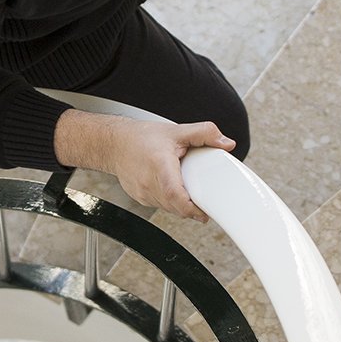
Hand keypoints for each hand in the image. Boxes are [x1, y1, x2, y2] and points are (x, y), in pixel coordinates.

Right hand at [53, 111, 235, 221]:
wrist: (114, 143)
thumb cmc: (141, 138)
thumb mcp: (176, 131)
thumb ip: (204, 133)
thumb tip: (226, 143)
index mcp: (159, 164)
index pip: (175, 195)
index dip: (191, 207)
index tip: (204, 210)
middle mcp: (148, 182)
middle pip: (175, 206)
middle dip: (191, 207)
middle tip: (204, 201)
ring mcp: (142, 193)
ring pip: (168, 209)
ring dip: (181, 205)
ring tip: (188, 190)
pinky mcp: (140, 198)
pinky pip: (160, 206)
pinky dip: (170, 202)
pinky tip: (173, 189)